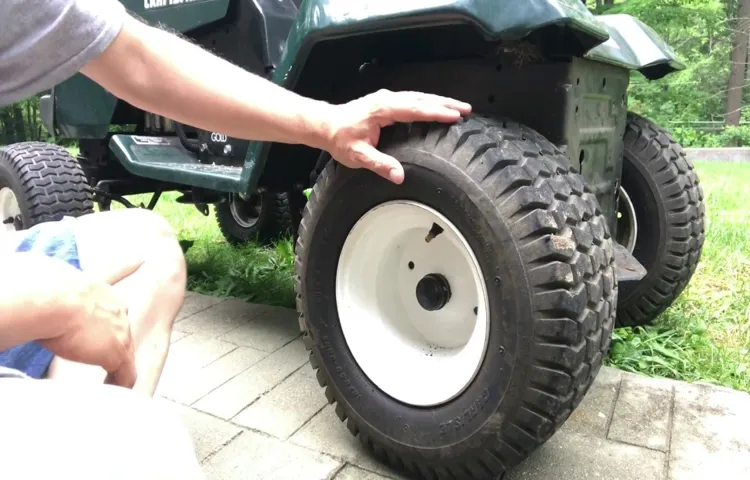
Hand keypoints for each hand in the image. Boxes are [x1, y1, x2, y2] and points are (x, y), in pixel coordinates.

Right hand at [38, 281, 135, 387]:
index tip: (95, 339)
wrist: (55, 305)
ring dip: (117, 368)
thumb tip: (45, 307)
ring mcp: (122, 334)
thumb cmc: (48, 297)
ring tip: (106, 381)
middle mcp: (120, 312)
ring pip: (127, 356)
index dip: (106, 329)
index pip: (114, 314)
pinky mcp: (117, 353)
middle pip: (123, 335)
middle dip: (113, 348)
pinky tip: (108, 390)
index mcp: (107, 295)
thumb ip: (63, 301)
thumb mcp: (59, 294)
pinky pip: (127, 375)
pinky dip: (120, 384)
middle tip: (99, 362)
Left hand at [322, 89, 471, 183]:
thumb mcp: (358, 156)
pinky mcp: (386, 102)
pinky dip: (428, 102)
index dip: (436, 112)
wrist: (325, 125)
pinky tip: (437, 107)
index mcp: (382, 109)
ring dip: (439, 101)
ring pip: (418, 97)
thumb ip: (380, 164)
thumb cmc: (340, 139)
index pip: (415, 110)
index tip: (454, 116)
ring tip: (459, 107)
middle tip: (466, 109)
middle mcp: (386, 99)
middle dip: (445, 103)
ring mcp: (387, 98)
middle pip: (421, 99)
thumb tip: (399, 176)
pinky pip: (412, 100)